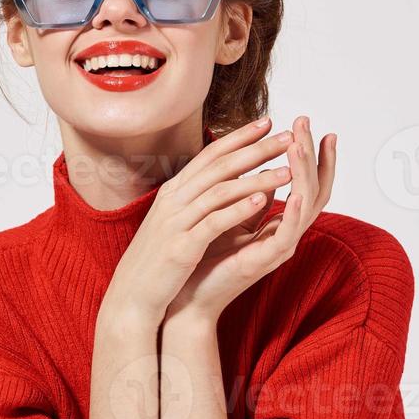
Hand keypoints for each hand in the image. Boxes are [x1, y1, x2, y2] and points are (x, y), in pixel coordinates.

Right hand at [102, 118, 299, 325]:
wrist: (132, 295)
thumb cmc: (159, 260)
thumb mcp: (177, 221)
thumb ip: (199, 199)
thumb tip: (227, 180)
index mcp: (175, 191)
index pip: (210, 155)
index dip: (239, 137)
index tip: (266, 122)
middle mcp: (174, 200)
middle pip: (220, 166)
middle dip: (255, 149)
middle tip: (287, 135)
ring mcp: (176, 222)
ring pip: (220, 190)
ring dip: (255, 178)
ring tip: (287, 170)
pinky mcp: (182, 247)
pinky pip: (213, 222)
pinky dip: (237, 210)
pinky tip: (261, 202)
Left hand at [164, 115, 335, 324]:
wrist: (187, 297)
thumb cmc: (206, 258)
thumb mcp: (231, 218)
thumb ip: (251, 198)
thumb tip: (262, 168)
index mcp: (278, 223)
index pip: (305, 184)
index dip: (311, 155)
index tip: (309, 125)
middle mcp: (285, 234)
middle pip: (314, 189)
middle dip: (312, 154)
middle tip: (305, 122)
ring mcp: (279, 248)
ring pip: (306, 206)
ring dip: (304, 174)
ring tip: (300, 145)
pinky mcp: (265, 262)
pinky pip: (288, 235)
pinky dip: (295, 213)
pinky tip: (296, 193)